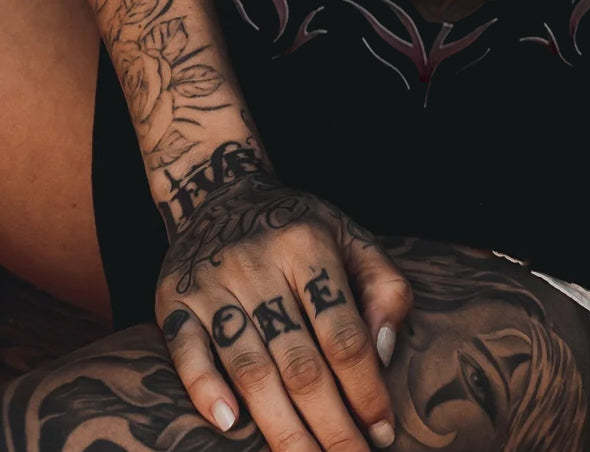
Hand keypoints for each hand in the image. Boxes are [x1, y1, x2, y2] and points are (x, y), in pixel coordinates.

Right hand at [155, 167, 412, 450]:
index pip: (343, 332)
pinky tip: (230, 425)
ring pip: (250, 367)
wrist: (218, 192)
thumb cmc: (298, 228)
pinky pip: (187, 352)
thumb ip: (383, 287)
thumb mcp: (349, 236)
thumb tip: (385, 354)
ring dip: (280, 426)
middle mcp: (259, 262)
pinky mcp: (173, 299)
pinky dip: (206, 389)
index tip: (383, 432)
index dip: (366, 388)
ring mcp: (213, 283)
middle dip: (329, 424)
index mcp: (309, 244)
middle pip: (299, 361)